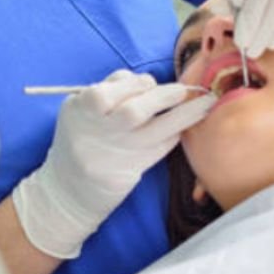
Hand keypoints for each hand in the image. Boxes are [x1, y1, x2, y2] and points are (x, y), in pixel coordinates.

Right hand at [12, 70, 214, 258]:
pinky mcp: (129, 173)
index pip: (104, 93)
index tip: (147, 83)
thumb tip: (148, 82)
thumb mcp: (79, 111)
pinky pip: (159, 150)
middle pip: (133, 112)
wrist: (68, 191)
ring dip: (184, 115)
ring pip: (155, 131)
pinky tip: (181, 130)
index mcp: (77, 112)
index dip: (132, 84)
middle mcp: (95, 134)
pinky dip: (173, 137)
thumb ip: (109, 92)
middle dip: (163, 97)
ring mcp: (114, 155)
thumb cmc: (79, 140)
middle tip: (182, 91)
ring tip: (205, 104)